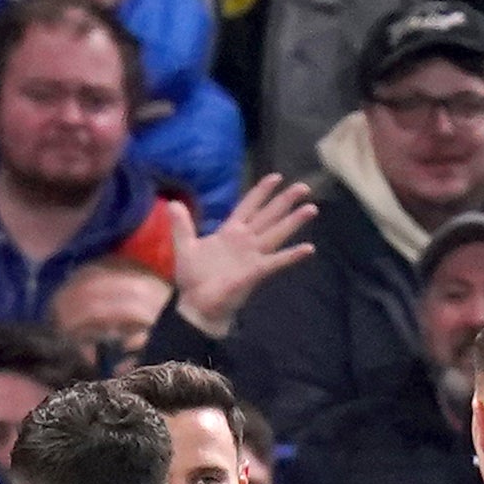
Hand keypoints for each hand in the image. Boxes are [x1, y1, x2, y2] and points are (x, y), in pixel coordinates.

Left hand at [168, 175, 319, 337]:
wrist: (197, 305)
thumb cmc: (193, 279)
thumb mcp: (185, 247)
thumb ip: (182, 225)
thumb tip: (172, 202)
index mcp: (230, 232)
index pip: (248, 206)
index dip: (261, 192)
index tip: (276, 177)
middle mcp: (245, 241)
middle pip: (268, 215)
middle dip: (285, 201)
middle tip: (303, 187)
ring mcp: (253, 256)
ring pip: (277, 233)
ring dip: (294, 221)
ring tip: (311, 208)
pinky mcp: (256, 272)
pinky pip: (276, 261)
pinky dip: (292, 255)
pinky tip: (308, 248)